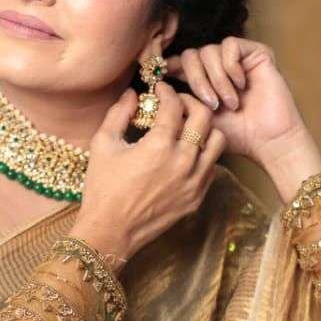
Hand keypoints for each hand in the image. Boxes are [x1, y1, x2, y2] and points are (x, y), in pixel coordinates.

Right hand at [71, 85, 226, 261]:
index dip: (167, 91)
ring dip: (204, 128)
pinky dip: (204, 154)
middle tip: (178, 103)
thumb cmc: (102, 188)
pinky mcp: (197, 197)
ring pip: (217, 141)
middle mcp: (182, 161)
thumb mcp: (103, 145)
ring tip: (188, 127)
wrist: (110, 231)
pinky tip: (187, 153)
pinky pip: (212, 167)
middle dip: (191, 102)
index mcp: (159, 146)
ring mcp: (194, 181)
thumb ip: (118, 113)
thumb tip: (131, 93)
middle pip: (204, 116)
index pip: (174, 105)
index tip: (160, 89)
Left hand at [163, 37, 306, 166]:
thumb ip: (180, 102)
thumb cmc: (236, 135)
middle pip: (191, 55)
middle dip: (197, 80)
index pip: (178, 62)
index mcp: (201, 80)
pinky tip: (241, 85)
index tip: (159, 79)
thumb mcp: (199, 119)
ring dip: (217, 79)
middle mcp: (217, 67)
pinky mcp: (255, 52)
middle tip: (211, 104)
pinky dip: (231, 67)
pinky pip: (230, 46)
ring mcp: (236, 59)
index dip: (166, 66)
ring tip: (231, 102)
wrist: (267, 139)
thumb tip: (159, 86)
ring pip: (209, 51)